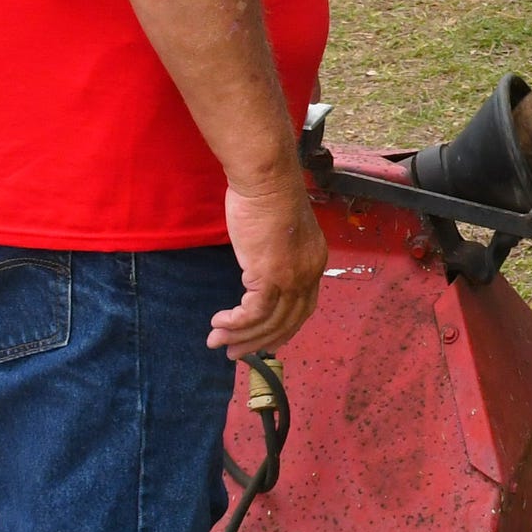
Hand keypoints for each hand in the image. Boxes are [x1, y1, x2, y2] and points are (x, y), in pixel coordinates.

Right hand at [209, 179, 326, 353]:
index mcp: (314, 262)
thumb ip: (275, 254)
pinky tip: (219, 323)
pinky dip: (235, 323)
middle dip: (260, 342)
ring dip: (241, 336)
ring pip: (268, 322)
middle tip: (235, 353)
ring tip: (218, 341)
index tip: (262, 340)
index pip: (303, 308)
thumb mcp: (279, 231)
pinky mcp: (271, 275)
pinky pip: (253, 313)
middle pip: (288, 322)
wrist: (266, 179)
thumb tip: (258, 269)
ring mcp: (292, 277)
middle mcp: (309, 274)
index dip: (282, 328)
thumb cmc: (267, 196)